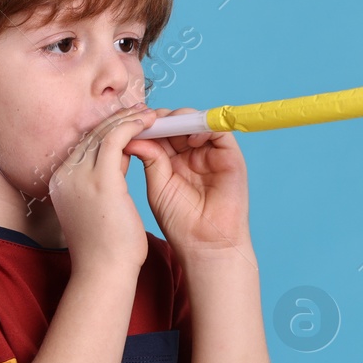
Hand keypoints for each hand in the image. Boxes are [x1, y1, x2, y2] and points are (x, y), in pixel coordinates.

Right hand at [48, 104, 156, 274]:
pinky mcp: (100, 179)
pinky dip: (133, 126)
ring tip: (147, 114)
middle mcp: (64, 174)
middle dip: (117, 120)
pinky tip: (148, 122)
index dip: (107, 130)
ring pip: (102, 132)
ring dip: (127, 119)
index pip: (84, 145)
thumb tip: (122, 154)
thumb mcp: (99, 205)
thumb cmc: (106, 247)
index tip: (127, 123)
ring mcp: (79, 175)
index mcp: (61, 181)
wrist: (102, 272)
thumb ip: (105, 177)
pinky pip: (116, 138)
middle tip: (140, 111)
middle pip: (91, 135)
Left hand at [126, 107, 250, 259]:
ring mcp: (211, 153)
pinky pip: (220, 131)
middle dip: (162, 118)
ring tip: (166, 126)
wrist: (205, 245)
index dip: (147, 125)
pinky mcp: (231, 156)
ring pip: (196, 122)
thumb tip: (133, 135)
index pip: (160, 131)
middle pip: (178, 122)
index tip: (131, 123)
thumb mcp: (158, 186)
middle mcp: (192, 152)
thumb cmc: (180, 222)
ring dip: (181, 119)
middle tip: (148, 119)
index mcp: (172, 159)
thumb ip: (151, 158)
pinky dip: (205, 127)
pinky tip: (189, 138)